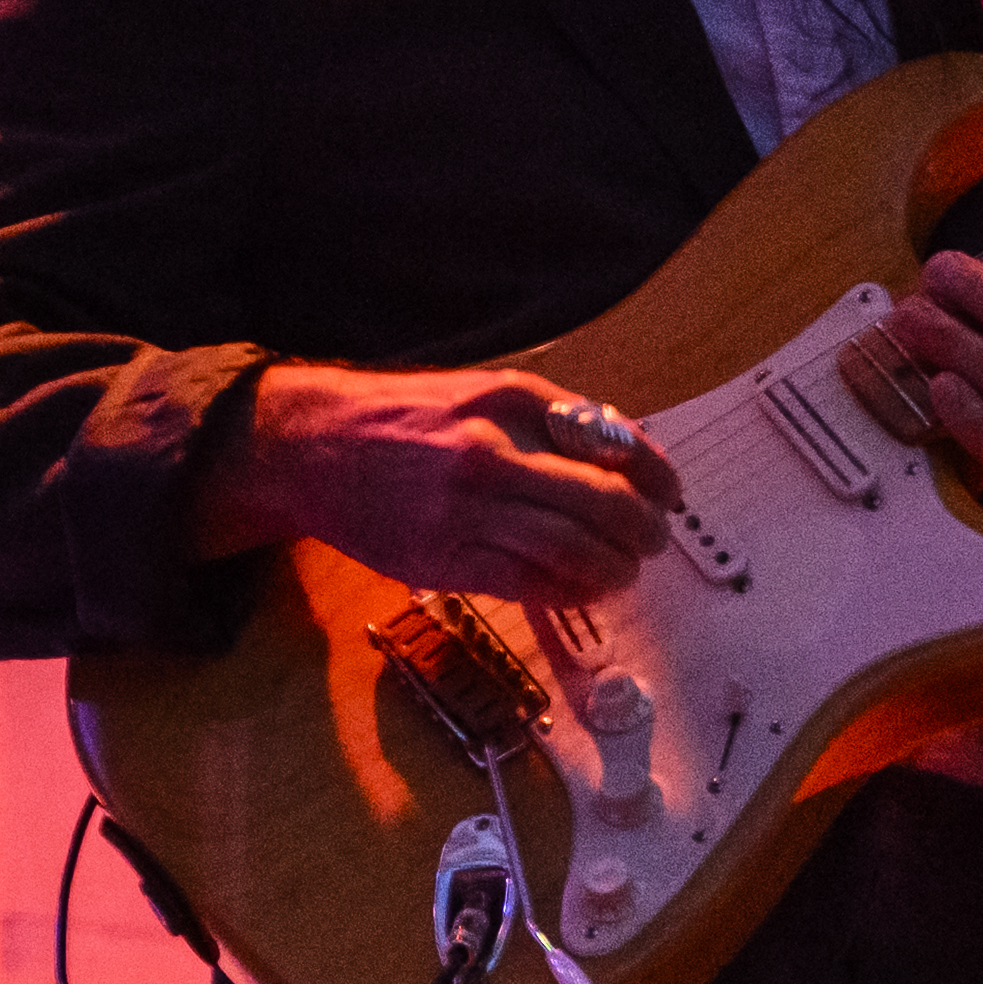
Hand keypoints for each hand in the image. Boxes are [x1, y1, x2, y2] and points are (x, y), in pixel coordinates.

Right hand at [211, 361, 685, 599]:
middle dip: (644, 529)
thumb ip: (554, 419)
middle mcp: (492, 452)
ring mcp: (467, 510)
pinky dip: (569, 591)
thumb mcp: (483, 393)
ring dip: (614, 568)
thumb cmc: (405, 419)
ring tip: (621, 569)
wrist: (312, 446)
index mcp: (511, 401)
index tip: (670, 494)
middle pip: (604, 503)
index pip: (614, 443)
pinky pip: (530, 584)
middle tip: (652, 539)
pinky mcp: (444, 559)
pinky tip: (579, 586)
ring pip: (573, 551)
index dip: (657, 477)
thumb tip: (630, 451)